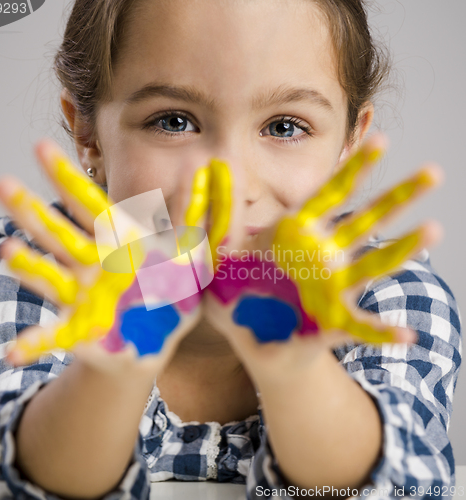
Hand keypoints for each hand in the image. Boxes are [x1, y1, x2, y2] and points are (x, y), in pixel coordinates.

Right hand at [0, 139, 209, 374]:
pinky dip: (33, 344)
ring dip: (28, 266)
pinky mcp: (82, 330)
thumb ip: (194, 214)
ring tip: (6, 253)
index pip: (88, 203)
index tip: (39, 147)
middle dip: (32, 211)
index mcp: (118, 243)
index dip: (65, 176)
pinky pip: (55, 338)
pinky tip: (12, 352)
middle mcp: (94, 265)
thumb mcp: (188, 252)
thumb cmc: (170, 290)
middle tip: (1, 185)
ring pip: (50, 277)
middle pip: (59, 234)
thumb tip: (206, 172)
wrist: (156, 337)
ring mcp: (84, 296)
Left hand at [201, 134, 442, 375]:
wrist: (247, 329)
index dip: (356, 168)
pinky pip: (360, 327)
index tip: (382, 141)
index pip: (332, 194)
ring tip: (433, 230)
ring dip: (402, 250)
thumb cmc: (236, 285)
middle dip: (398, 197)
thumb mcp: (219, 248)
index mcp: (300, 232)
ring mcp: (332, 286)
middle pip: (366, 221)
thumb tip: (212, 166)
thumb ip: (218, 210)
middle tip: (434, 173)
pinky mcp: (330, 320)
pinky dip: (381, 332)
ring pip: (372, 266)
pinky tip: (406, 335)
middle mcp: (324, 254)